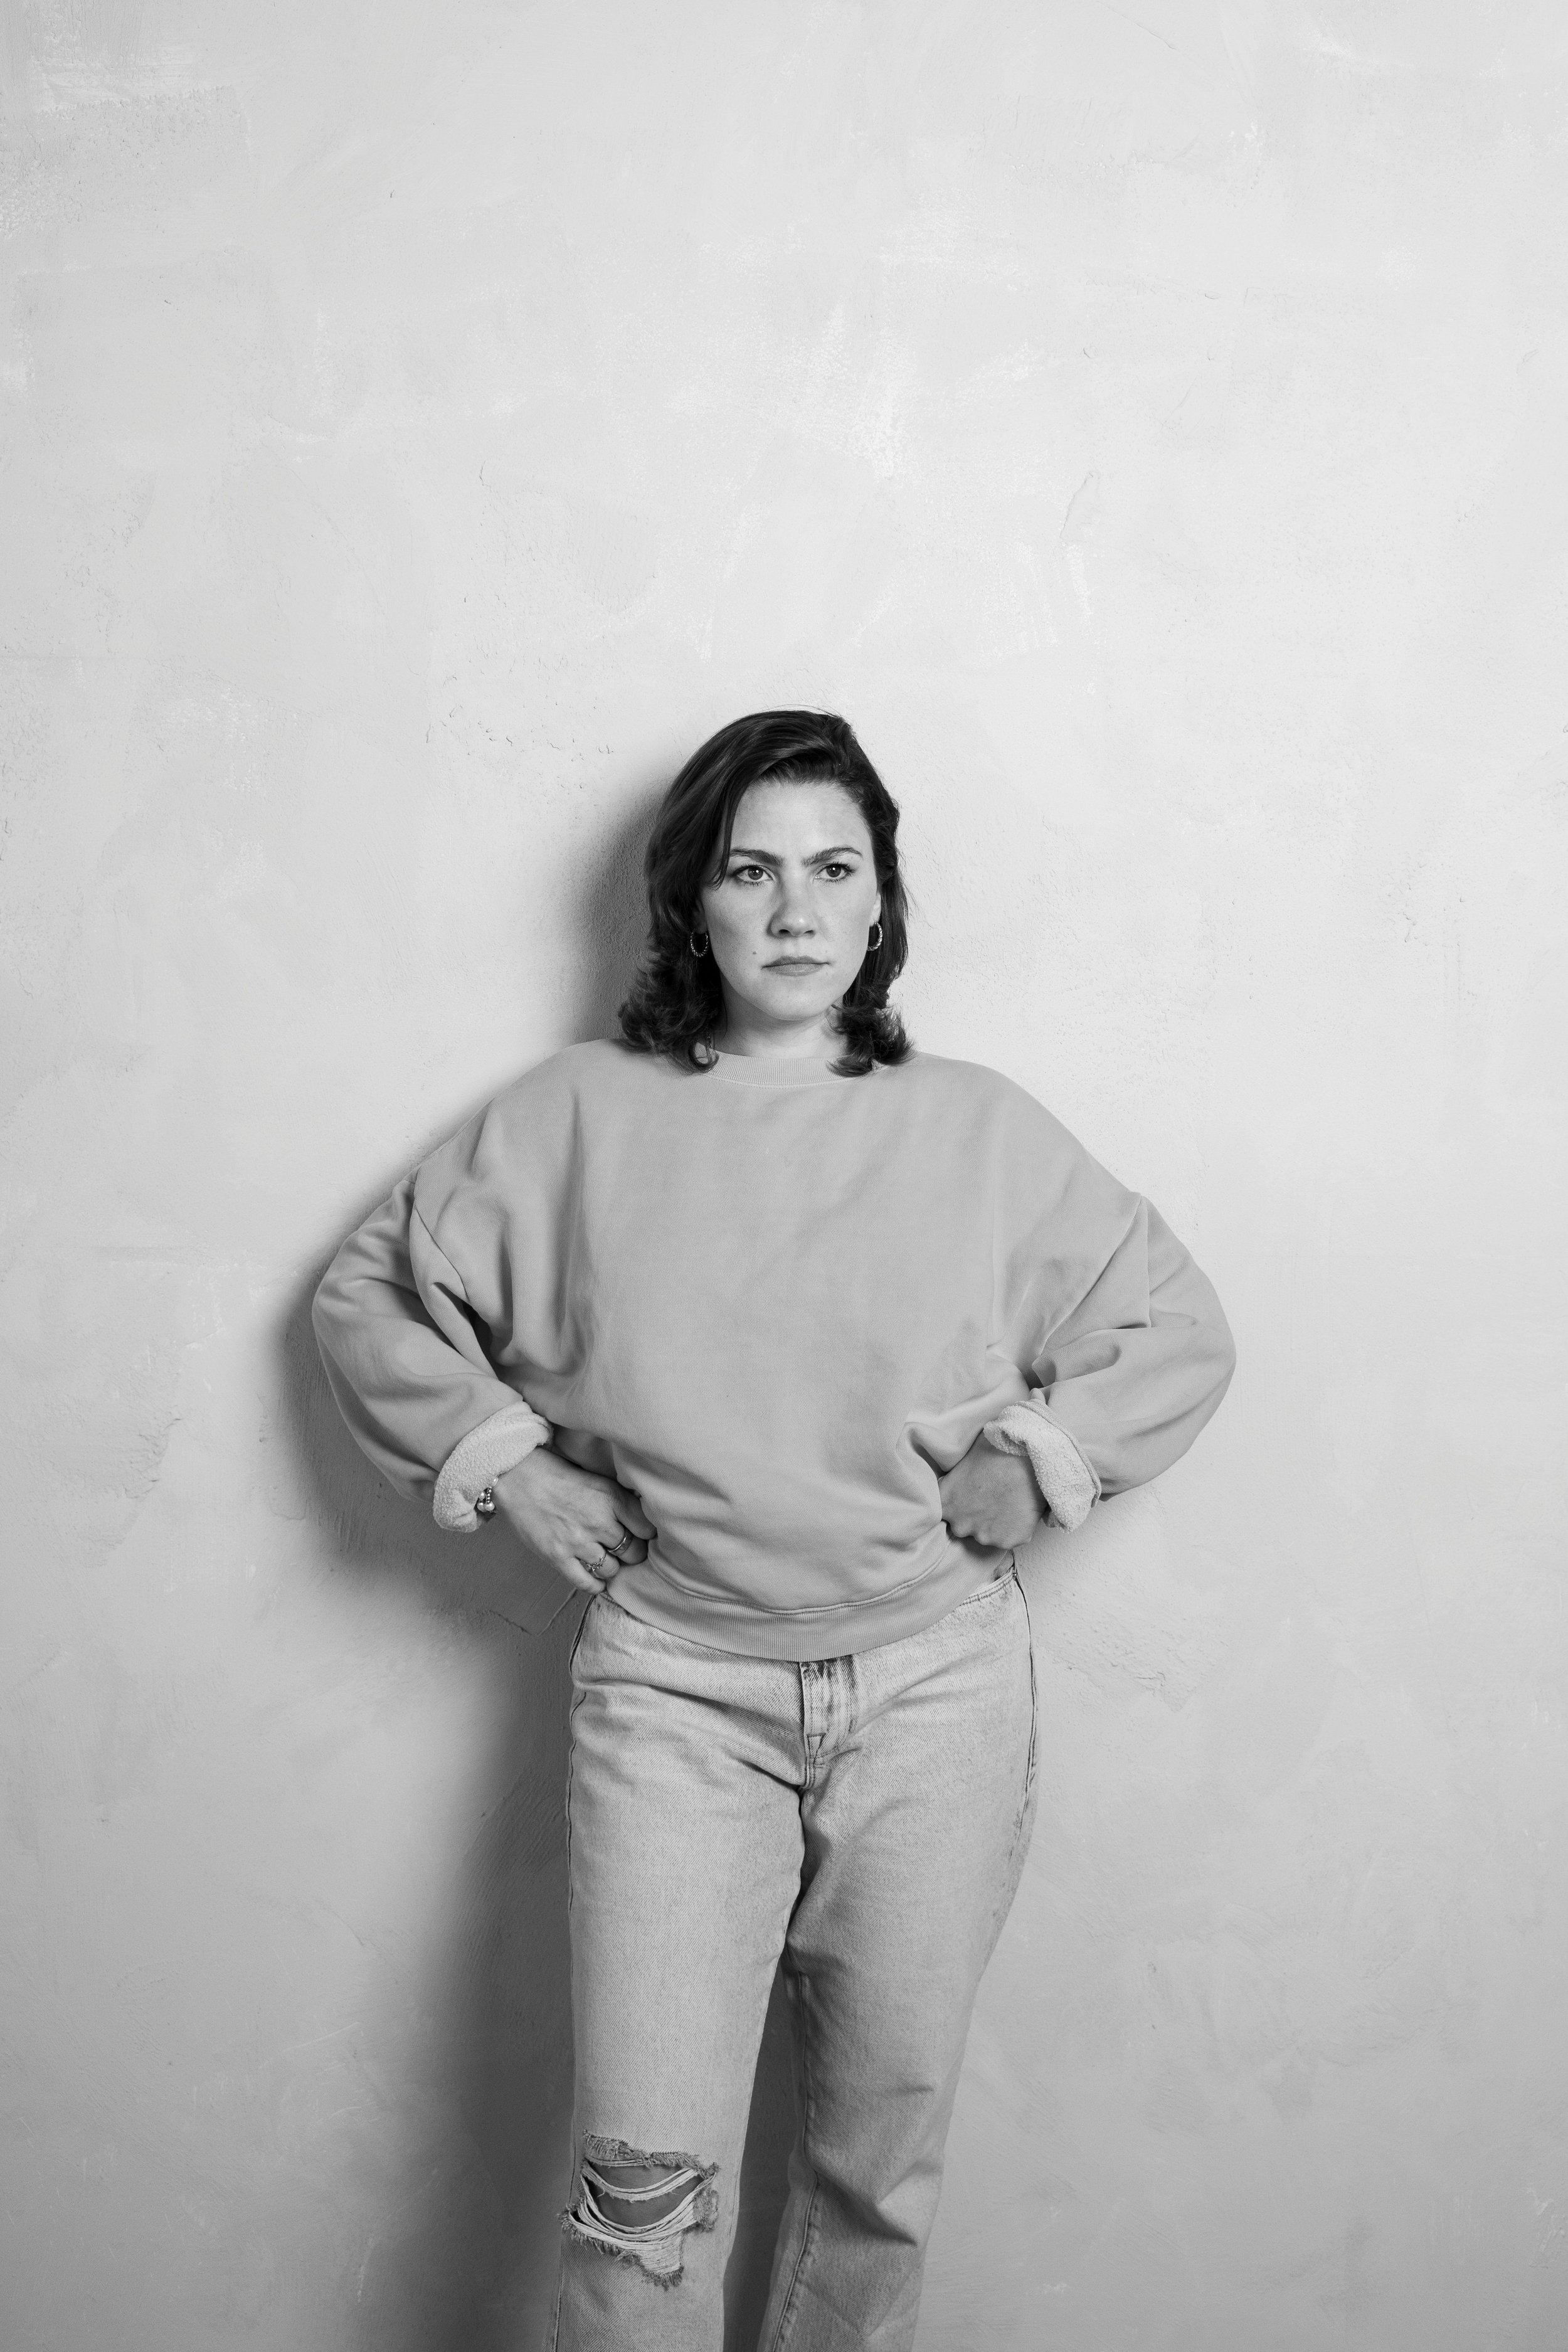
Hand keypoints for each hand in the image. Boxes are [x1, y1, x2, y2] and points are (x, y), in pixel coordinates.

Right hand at [492, 1449, 654, 1594]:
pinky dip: (595, 1585)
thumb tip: (643, 1519)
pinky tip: (596, 1580)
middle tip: (624, 1551)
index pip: (647, 1530)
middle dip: (632, 1554)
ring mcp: (578, 1542)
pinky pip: (586, 1583)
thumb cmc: (558, 1476)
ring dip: (611, 1567)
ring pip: (611, 1570)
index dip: (646, 1535)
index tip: (641, 1536)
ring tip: (605, 1559)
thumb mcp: (598, 1480)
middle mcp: (599, 1522)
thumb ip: (621, 1501)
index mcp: (612, 1498)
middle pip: (633, 1553)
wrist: (518, 1477)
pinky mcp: (558, 1557)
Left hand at [937, 1435, 1044, 1550]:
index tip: (968, 1497)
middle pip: (963, 1526)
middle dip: (975, 1516)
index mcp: (946, 1502)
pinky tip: (1020, 1510)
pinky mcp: (1007, 1541)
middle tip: (991, 1498)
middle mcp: (960, 1524)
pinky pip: (1009, 1538)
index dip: (957, 1504)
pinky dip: (1014, 1528)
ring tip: (1008, 1503)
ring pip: (987, 1534)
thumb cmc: (998, 1450)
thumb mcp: (966, 1459)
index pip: (943, 1511)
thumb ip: (955, 1477)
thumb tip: (956, 1477)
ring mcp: (984, 1536)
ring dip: (995, 1524)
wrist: (1030, 1459)